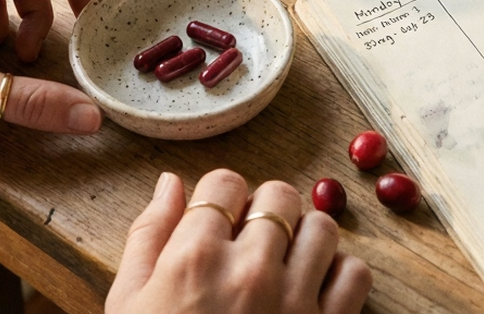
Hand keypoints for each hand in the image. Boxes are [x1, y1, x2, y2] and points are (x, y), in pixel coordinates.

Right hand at [107, 170, 372, 313]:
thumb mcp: (129, 303)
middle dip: (266, 210)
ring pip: (322, 227)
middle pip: (279, 196)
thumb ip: (149, 235)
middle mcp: (250, 270)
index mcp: (195, 258)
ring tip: (285, 262)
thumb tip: (171, 182)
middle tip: (253, 240)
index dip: (223, 196)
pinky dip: (340, 275)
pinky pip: (354, 274)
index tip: (221, 218)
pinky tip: (313, 290)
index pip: (226, 182)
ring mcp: (294, 302)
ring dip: (305, 237)